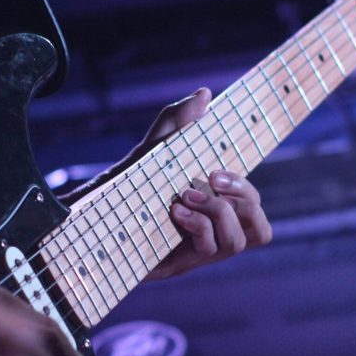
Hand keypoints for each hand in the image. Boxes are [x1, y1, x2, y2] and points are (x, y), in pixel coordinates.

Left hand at [140, 88, 272, 279]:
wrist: (95, 212)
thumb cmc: (132, 181)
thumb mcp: (155, 147)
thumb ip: (179, 121)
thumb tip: (205, 93)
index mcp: (216, 209)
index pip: (254, 206)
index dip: (247, 189)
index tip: (216, 170)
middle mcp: (214, 234)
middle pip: (260, 230)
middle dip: (243, 197)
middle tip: (210, 179)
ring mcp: (199, 252)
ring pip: (238, 242)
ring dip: (219, 212)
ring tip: (186, 196)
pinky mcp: (182, 262)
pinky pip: (209, 248)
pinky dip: (197, 226)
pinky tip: (174, 212)